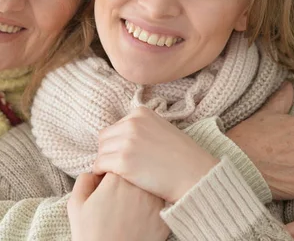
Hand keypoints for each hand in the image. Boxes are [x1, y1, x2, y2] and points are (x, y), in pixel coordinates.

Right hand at [68, 172, 169, 240]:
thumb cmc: (91, 235)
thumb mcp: (75, 205)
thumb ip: (84, 179)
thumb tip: (93, 171)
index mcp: (116, 179)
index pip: (118, 160)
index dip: (111, 169)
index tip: (106, 181)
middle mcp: (138, 186)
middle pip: (136, 170)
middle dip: (128, 177)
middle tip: (117, 195)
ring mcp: (154, 202)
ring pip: (149, 184)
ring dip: (141, 189)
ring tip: (128, 206)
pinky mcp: (163, 217)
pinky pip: (159, 202)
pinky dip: (152, 205)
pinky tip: (139, 216)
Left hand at [93, 106, 218, 202]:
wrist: (195, 175)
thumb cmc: (183, 157)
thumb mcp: (162, 129)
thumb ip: (142, 128)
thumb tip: (122, 136)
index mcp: (140, 113)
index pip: (114, 127)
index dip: (117, 143)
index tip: (126, 156)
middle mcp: (131, 124)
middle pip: (104, 138)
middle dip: (109, 152)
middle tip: (118, 168)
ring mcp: (126, 142)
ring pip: (100, 152)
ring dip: (105, 164)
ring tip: (116, 175)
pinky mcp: (122, 161)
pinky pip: (98, 165)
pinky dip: (101, 174)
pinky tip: (111, 181)